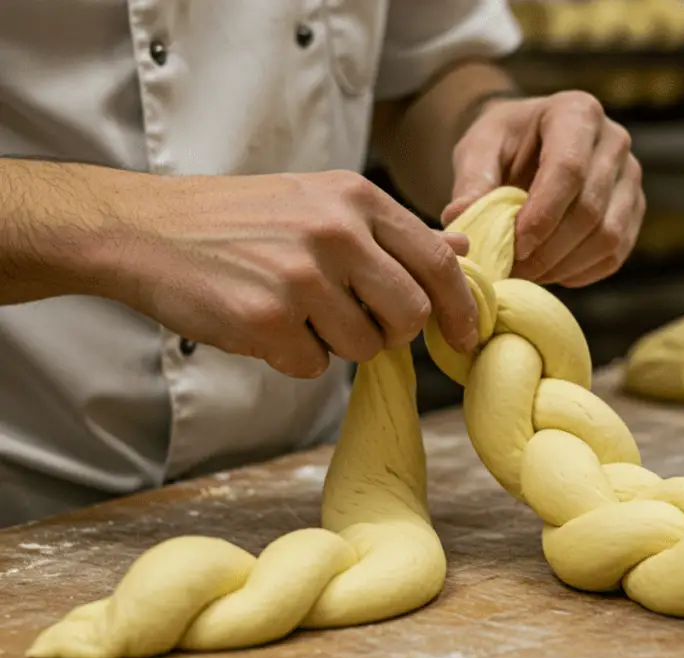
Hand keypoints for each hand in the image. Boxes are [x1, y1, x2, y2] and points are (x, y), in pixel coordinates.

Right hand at [113, 171, 477, 377]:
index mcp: (356, 199)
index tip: (466, 337)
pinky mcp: (266, 319)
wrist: (150, 230)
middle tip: (356, 321)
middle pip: (410, 315)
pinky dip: (293, 357)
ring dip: (335, 344)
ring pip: (363, 347)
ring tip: (295, 310)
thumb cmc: (242, 219)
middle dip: (391, 332)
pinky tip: (264, 323)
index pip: (437, 262)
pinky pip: (313, 366)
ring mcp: (301, 276)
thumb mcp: (323, 203)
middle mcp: (336, 233)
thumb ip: (393, 232)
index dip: (460, 308)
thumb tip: (461, 250)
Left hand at [442, 90, 645, 286]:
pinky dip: (581, 272)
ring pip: (607, 236)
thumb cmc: (503, 144)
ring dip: (564, 265)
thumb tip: (460, 217)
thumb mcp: (479, 149)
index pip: (568, 170)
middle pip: (589, 208)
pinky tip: (550, 271)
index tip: (514, 247)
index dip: (541, 216)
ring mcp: (630, 176)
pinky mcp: (633, 209)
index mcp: (576, 112)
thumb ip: (471, 181)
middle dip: (548, 249)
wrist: (529, 146)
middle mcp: (614, 140)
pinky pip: (615, 253)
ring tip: (528, 273)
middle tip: (512, 269)